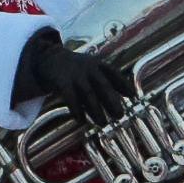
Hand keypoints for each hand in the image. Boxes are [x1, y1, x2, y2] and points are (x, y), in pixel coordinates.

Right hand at [16, 27, 130, 125]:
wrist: (50, 59)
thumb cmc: (78, 69)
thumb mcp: (94, 68)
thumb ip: (110, 80)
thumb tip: (132, 94)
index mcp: (98, 64)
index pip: (113, 73)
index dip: (124, 84)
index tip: (133, 96)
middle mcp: (88, 68)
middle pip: (103, 86)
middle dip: (112, 101)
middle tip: (119, 116)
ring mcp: (75, 75)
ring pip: (88, 94)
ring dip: (96, 110)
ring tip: (103, 123)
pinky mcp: (62, 82)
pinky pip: (71, 98)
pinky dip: (76, 109)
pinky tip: (81, 121)